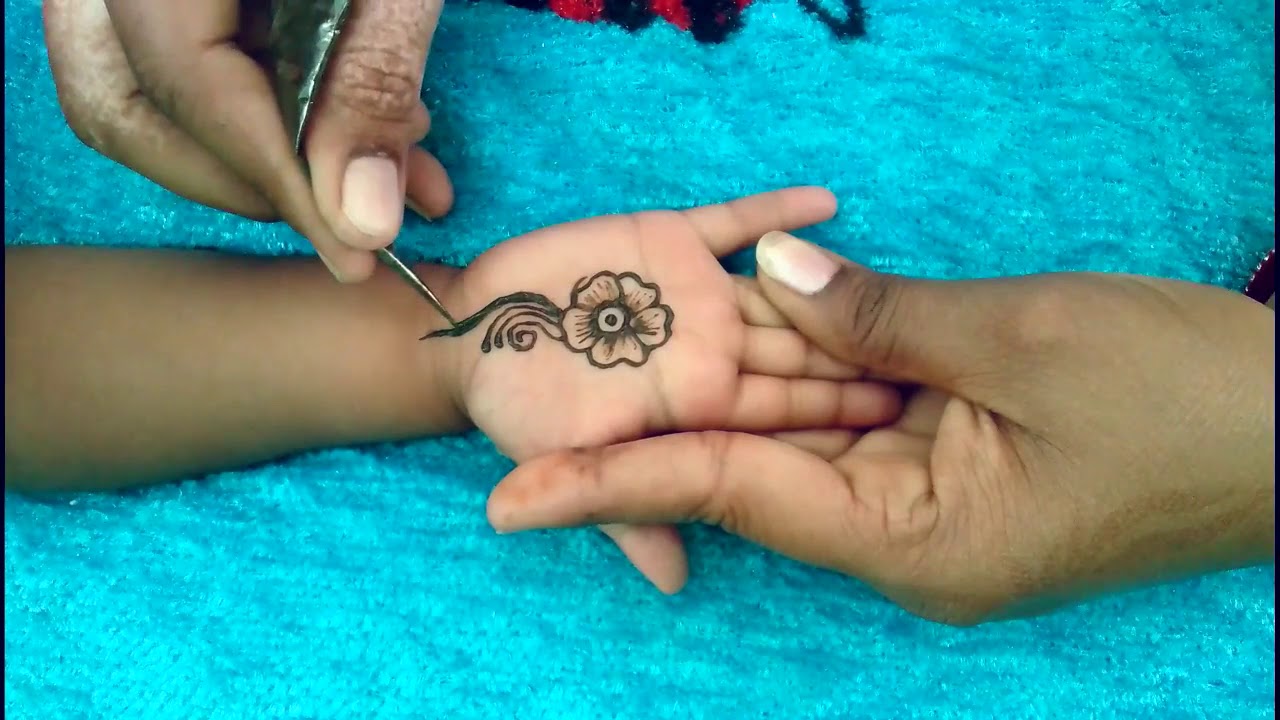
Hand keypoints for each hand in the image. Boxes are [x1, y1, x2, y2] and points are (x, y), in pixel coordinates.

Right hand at [43, 0, 451, 281]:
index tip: (358, 255)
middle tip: (362, 216)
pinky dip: (257, 108)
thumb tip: (363, 220)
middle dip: (250, 181)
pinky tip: (357, 123)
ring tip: (383, 169)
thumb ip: (369, 78)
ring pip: (132, 93)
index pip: (187, 86)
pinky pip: (165, 62)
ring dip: (255, 157)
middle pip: (124, 104)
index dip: (276, 184)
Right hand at [428, 189, 901, 592]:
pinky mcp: (674, 241)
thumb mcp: (575, 462)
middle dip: (861, 348)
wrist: (479, 335)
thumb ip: (630, 510)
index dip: (841, 406)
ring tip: (903, 277)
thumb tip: (676, 584)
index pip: (788, 408)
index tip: (905, 407)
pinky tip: (829, 200)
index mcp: (704, 401)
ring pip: (785, 289)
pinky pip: (734, 221)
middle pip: (804, 348)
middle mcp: (716, 347)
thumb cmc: (524, 409)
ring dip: (838, 288)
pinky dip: (776, 211)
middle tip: (930, 344)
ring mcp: (702, 294)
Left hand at [486, 232, 1274, 623]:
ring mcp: (931, 499)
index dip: (614, 485)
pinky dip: (815, 359)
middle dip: (647, 427)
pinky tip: (746, 318)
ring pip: (805, 428)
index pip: (730, 497)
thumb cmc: (1184, 399)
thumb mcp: (1023, 341)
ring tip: (608, 353)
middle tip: (528, 410)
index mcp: (912, 542)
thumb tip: (773, 269)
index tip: (510, 502)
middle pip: (748, 466)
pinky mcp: (957, 458)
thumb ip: (880, 312)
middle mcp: (904, 535)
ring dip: (731, 377)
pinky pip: (861, 408)